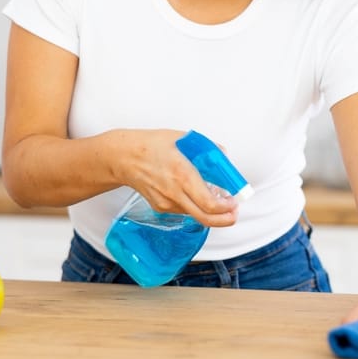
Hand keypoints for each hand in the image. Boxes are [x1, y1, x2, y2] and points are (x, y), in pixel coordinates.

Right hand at [110, 129, 238, 227]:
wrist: (123, 157)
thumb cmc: (151, 145)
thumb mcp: (182, 139)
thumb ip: (206, 148)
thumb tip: (223, 156)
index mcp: (182, 174)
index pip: (209, 203)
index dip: (226, 207)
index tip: (234, 202)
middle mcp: (174, 193)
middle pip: (205, 218)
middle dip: (224, 220)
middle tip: (233, 213)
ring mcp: (166, 203)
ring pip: (194, 215)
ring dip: (209, 211)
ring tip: (217, 198)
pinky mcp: (160, 207)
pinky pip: (183, 210)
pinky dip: (194, 206)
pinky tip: (195, 194)